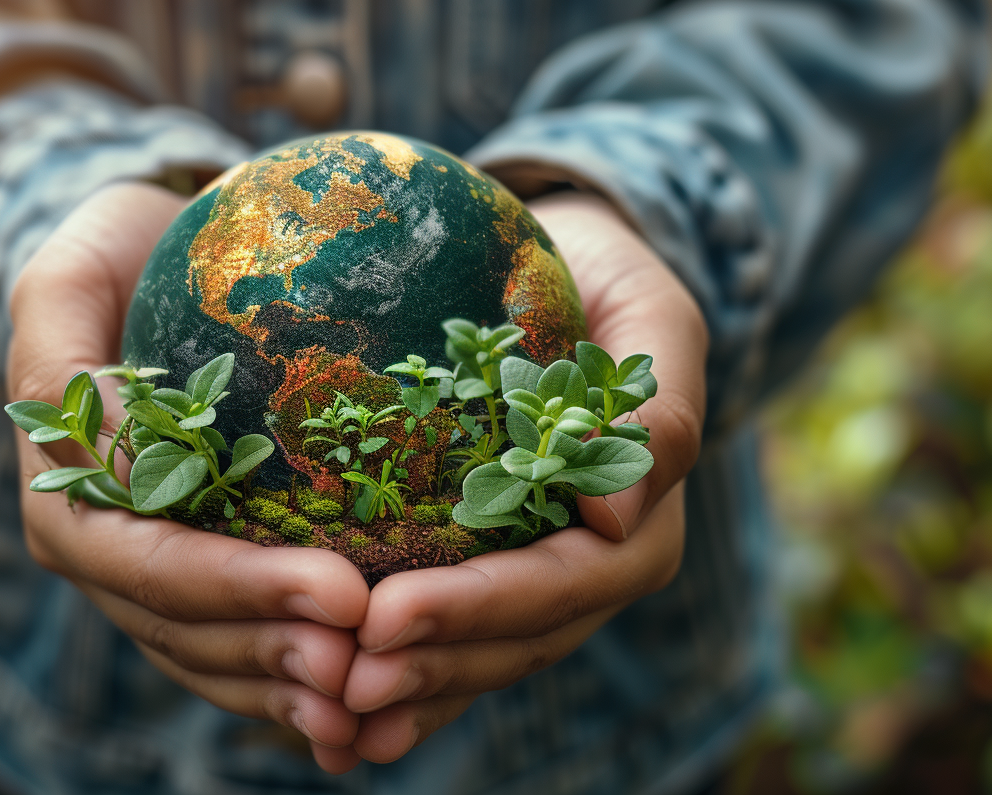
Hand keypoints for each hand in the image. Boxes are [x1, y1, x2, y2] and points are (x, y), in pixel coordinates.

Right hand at [7, 182, 371, 771]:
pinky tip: (365, 699)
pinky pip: (241, 648)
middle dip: (276, 652)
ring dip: (290, 686)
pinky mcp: (204, 578)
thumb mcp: (71, 276)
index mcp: (67, 496)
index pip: (149, 562)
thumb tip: (99, 449)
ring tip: (375, 696)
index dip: (237, 589)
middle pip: (186, 631)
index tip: (342, 591)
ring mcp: (152, 578)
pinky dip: (293, 678)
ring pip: (214, 659)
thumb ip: (59, 352)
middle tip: (370, 659)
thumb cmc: (116, 261)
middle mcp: (105, 555)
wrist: (147, 275)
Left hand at [337, 191, 708, 765]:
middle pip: (513, 638)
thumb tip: (618, 516)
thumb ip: (659, 410)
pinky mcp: (488, 578)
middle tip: (344, 680)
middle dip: (431, 664)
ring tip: (332, 711)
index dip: (474, 607)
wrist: (568, 273)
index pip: (556, 582)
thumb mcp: (653, 318)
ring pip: (480, 658)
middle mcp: (590, 569)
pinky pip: (454, 645)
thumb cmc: (608, 284)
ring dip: (411, 689)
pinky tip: (341, 717)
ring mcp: (537, 582)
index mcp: (637, 523)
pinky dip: (408, 684)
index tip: (387, 616)